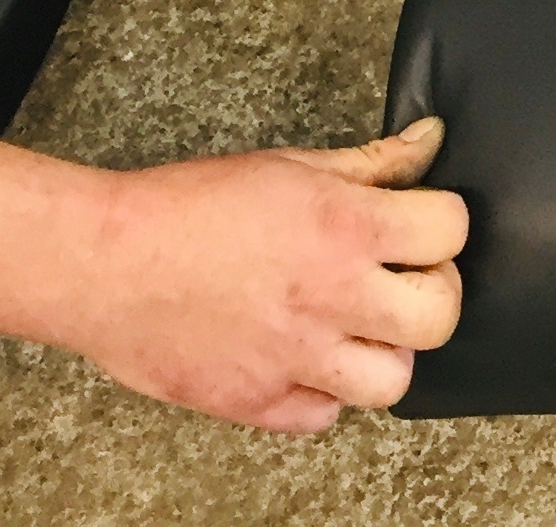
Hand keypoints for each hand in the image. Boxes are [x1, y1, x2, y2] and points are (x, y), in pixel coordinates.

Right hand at [48, 118, 468, 431]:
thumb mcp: (293, 164)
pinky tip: (307, 356)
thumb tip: (431, 139)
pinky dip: (324, 392)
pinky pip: (324, 417)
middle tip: (404, 277)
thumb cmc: (190, 206)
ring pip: (392, 381)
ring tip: (358, 323)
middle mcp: (329, 297)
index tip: (423, 222)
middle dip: (434, 292)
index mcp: (345, 228)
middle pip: (439, 316)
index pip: (451, 230)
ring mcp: (293, 358)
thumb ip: (373, 162)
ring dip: (385, 351)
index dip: (443, 222)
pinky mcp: (254, 403)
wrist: (104, 262)